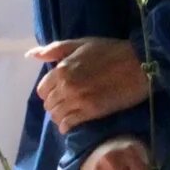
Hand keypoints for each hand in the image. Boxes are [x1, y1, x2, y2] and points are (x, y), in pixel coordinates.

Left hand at [30, 37, 147, 129]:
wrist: (139, 64)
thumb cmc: (111, 51)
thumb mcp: (82, 43)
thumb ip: (55, 49)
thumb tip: (31, 55)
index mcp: (62, 69)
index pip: (42, 89)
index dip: (49, 92)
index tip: (58, 91)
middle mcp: (66, 86)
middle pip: (49, 104)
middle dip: (55, 104)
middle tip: (66, 103)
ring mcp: (78, 101)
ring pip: (57, 115)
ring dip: (60, 116)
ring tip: (70, 113)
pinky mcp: (91, 112)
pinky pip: (69, 124)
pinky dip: (67, 126)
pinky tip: (71, 124)